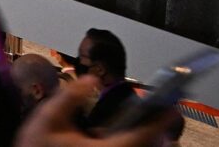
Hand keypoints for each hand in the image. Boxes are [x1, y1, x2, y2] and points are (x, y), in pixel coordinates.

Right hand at [13, 81, 172, 146]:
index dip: (160, 121)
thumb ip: (69, 96)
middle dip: (160, 136)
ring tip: (152, 132)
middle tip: (162, 120)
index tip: (171, 109)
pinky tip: (125, 141)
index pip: (143, 136)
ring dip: (148, 144)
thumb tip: (89, 78)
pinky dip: (134, 146)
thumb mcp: (48, 120)